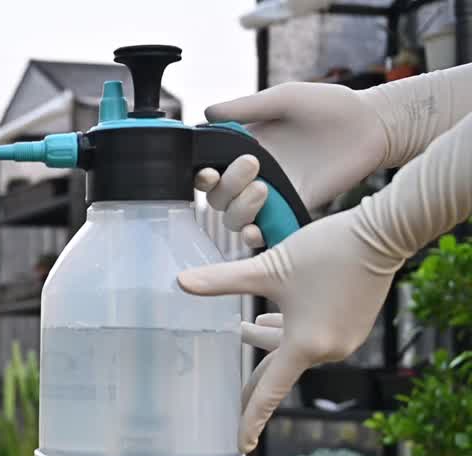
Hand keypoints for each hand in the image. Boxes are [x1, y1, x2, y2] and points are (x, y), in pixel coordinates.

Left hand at [177, 209, 394, 452]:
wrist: (384, 233)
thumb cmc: (327, 251)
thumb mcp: (268, 267)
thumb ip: (223, 281)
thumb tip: (180, 283)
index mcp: (304, 345)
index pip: (268, 392)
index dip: (250, 419)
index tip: (240, 446)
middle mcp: (327, 351)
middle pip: (278, 371)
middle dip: (252, 377)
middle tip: (228, 398)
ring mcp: (343, 341)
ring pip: (293, 349)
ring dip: (267, 340)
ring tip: (242, 327)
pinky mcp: (351, 327)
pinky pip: (311, 339)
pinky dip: (289, 332)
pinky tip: (272, 315)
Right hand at [194, 82, 387, 245]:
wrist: (372, 124)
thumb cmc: (330, 106)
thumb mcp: (284, 98)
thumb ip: (246, 107)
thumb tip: (207, 112)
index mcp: (245, 149)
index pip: (210, 170)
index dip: (201, 176)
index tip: (209, 172)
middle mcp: (255, 175)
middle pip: (218, 198)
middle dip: (226, 187)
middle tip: (252, 165)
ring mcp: (274, 194)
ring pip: (236, 218)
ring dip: (240, 210)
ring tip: (263, 190)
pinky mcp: (295, 208)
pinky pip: (267, 230)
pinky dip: (256, 237)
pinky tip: (257, 232)